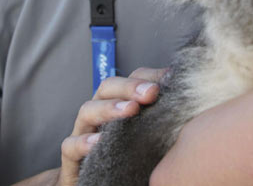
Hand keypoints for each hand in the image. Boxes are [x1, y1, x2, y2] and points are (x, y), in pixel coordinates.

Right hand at [59, 67, 165, 185]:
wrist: (100, 183)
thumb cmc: (126, 153)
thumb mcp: (144, 130)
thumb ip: (157, 111)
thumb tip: (182, 90)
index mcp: (119, 100)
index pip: (131, 78)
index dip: (147, 76)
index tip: (168, 80)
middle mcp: (99, 111)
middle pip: (108, 87)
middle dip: (130, 87)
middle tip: (151, 93)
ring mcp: (83, 132)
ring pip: (87, 110)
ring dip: (109, 108)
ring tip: (131, 110)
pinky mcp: (70, 158)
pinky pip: (70, 146)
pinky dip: (83, 143)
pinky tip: (98, 143)